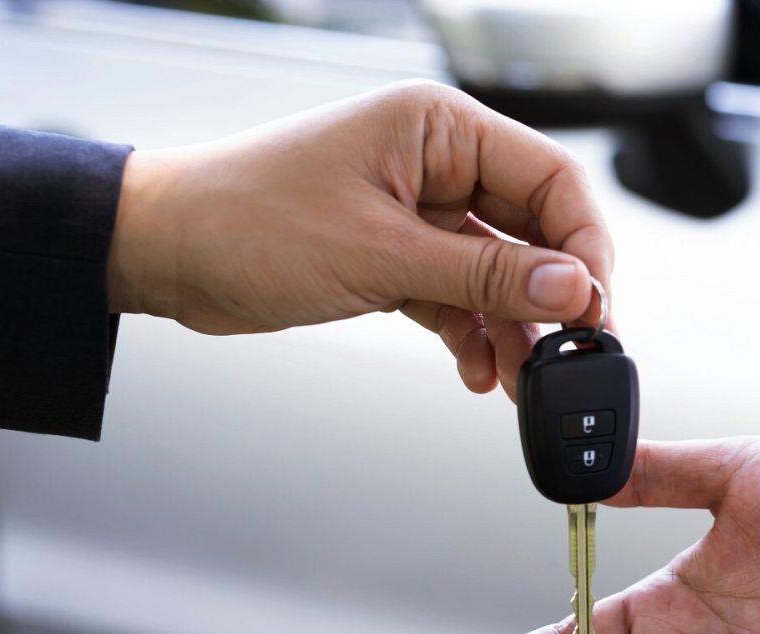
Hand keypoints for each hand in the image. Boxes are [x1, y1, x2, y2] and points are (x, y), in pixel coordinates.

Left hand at [105, 81, 610, 398]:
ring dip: (514, 327)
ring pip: (499, 272)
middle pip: (533, 229)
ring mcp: (417, 213)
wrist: (164, 254)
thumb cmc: (247, 221)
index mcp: (438, 128)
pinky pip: (460, 297)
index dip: (583, 244)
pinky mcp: (396, 256)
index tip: (594, 307)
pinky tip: (478, 370)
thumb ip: (485, 275)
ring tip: (525, 378)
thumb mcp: (380, 254)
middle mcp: (436, 163)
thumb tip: (572, 290)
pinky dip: (473, 334)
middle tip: (572, 351)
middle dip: (552, 296)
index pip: (550, 178)